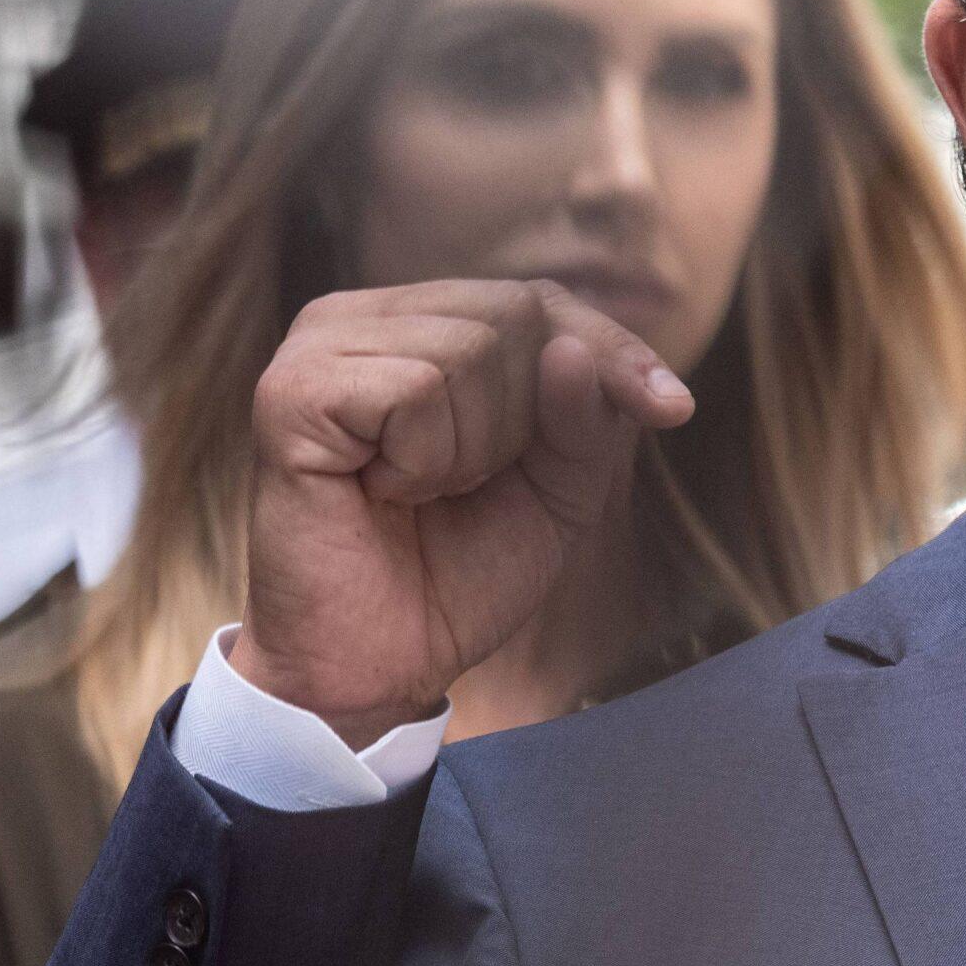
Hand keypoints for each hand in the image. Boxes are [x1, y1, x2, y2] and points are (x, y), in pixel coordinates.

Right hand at [229, 279, 691, 745]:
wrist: (381, 663)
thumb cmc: (459, 572)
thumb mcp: (560, 491)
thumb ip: (587, 419)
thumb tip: (569, 351)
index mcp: (422, 324)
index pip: (540, 301)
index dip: (612, 351)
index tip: (674, 411)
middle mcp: (364, 317)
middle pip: (515, 316)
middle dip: (528, 422)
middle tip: (467, 487)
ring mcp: (319, 346)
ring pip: (469, 352)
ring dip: (471, 450)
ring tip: (418, 491)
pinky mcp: (291, 391)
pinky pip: (416, 391)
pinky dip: (425, 461)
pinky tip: (384, 491)